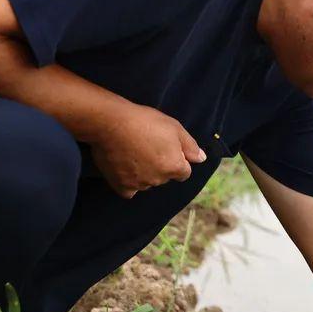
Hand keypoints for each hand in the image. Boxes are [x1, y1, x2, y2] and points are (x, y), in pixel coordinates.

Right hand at [90, 103, 206, 198]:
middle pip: (165, 177)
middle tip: (148, 147)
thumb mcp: (175, 127)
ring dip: (145, 173)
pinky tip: (125, 169)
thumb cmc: (145, 121)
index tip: (165, 148)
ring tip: (134, 154)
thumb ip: (190, 146)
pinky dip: (129, 183)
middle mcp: (159, 179)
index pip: (184, 172)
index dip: (177, 160)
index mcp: (175, 166)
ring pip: (148, 182)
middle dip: (161, 166)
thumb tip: (201, 159)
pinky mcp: (121, 186)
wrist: (110, 123)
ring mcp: (140, 184)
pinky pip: (129, 190)